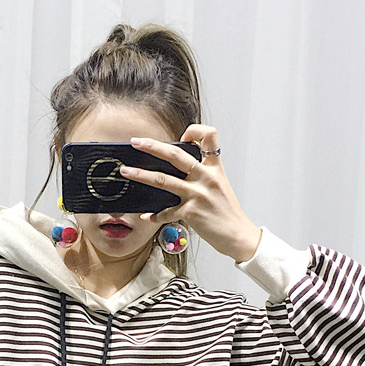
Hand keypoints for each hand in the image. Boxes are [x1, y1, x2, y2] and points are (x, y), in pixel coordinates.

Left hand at [120, 125, 261, 261]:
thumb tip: (180, 171)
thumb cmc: (227, 213)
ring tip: (127, 171)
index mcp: (214, 168)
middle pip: (176, 155)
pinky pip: (166, 212)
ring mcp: (198, 194)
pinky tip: (147, 216)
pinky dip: (155, 215)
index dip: (194, 131)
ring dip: (141, 175)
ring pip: (164, 180)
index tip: (181, 137)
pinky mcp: (191, 212)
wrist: (238, 235)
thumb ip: (203, 175)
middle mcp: (206, 178)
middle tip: (136, 142)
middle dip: (153, 146)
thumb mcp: (220, 186)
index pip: (209, 136)